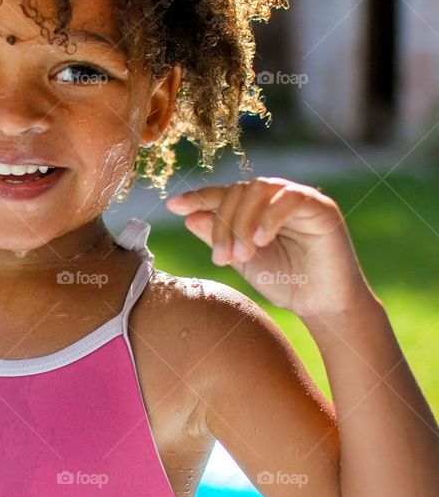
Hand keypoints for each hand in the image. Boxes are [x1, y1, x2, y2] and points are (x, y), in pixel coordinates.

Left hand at [164, 176, 371, 316]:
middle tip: (222, 258)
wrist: (323, 306)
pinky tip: (261, 240)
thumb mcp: (243, 261)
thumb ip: (219, 238)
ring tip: (242, 254)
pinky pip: (291, 198)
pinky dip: (270, 216)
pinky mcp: (322, 208)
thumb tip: (189, 217)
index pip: (225, 194)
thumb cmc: (285, 283)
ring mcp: (300, 199)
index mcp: (257, 209)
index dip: (199, 197)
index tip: (173, 206)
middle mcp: (277, 198)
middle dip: (224, 223)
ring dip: (243, 221)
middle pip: (238, 191)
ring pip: (260, 189)